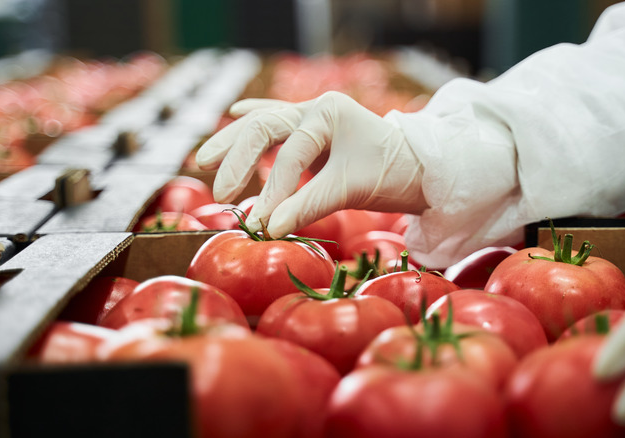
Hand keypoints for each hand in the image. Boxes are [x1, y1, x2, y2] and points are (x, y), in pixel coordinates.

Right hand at [196, 91, 427, 236]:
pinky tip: (235, 113)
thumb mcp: (350, 189)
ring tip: (204, 160)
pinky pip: (277, 119)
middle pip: (264, 129)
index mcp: (327, 112)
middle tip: (220, 194)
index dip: (274, 190)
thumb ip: (308, 206)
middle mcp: (315, 108)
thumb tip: (268, 230)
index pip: (291, 152)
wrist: (421, 167)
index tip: (260, 223)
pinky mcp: (312, 129)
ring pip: (263, 124)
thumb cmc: (390, 173)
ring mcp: (312, 116)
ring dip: (234, 143)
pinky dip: (255, 118)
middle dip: (238, 161)